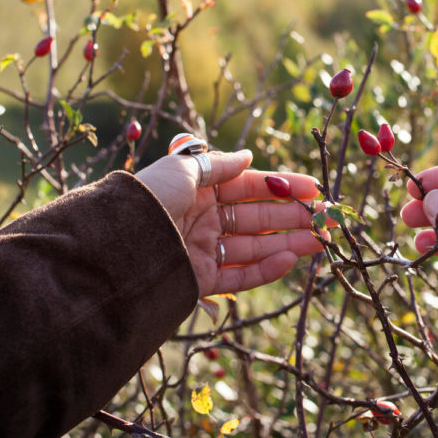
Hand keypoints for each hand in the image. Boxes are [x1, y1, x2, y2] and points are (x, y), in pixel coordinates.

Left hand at [136, 150, 325, 296]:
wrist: (111, 248)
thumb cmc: (147, 199)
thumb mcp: (183, 170)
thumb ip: (219, 165)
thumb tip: (248, 157)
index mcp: (198, 190)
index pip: (249, 187)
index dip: (282, 187)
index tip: (314, 190)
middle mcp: (203, 219)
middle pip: (257, 218)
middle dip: (293, 217)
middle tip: (327, 219)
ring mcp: (203, 251)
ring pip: (255, 247)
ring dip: (289, 243)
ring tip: (321, 242)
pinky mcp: (200, 280)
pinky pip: (239, 275)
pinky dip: (266, 269)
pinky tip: (291, 259)